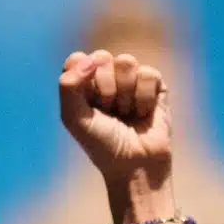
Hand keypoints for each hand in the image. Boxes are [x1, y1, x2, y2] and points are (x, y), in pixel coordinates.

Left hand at [58, 49, 178, 223]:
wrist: (134, 166)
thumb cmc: (101, 145)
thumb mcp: (72, 118)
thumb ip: (68, 84)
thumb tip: (90, 58)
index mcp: (83, 84)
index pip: (77, 58)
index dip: (82, 78)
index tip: (87, 103)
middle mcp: (107, 79)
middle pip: (102, 57)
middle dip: (104, 87)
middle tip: (108, 110)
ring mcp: (132, 81)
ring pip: (127, 61)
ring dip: (125, 93)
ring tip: (126, 113)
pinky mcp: (156, 86)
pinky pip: (148, 73)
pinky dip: (144, 97)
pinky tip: (143, 114)